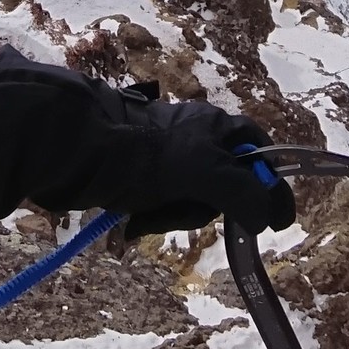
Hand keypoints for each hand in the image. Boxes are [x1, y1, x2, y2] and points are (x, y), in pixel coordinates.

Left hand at [0, 50, 295, 237]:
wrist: (76, 149)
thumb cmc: (145, 156)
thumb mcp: (204, 171)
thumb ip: (244, 192)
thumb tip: (271, 216)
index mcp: (218, 126)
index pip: (259, 153)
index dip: (265, 185)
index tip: (270, 220)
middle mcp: (196, 137)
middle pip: (226, 184)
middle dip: (205, 206)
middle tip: (185, 211)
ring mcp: (166, 157)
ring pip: (191, 200)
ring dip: (173, 216)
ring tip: (148, 216)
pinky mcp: (140, 176)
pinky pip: (160, 206)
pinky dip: (150, 218)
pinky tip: (133, 223)